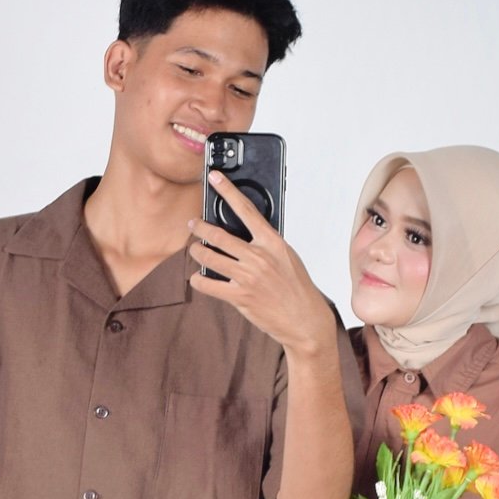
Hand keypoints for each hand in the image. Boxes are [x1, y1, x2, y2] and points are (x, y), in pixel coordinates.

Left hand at [187, 172, 333, 356]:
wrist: (305, 320)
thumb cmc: (298, 288)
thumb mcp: (287, 257)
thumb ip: (266, 243)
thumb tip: (246, 233)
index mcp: (272, 242)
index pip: (246, 209)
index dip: (227, 190)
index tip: (215, 178)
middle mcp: (259, 257)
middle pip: (219, 234)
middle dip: (200, 228)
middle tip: (193, 225)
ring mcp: (248, 277)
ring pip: (209, 257)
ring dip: (196, 252)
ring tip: (194, 250)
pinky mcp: (240, 297)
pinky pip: (209, 284)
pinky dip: (199, 280)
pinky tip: (198, 277)